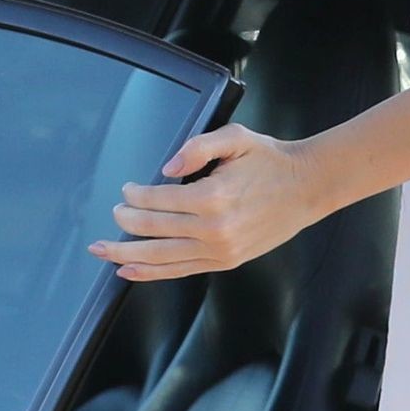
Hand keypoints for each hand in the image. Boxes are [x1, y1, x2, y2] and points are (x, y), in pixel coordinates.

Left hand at [88, 123, 321, 281]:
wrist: (307, 187)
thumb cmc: (271, 161)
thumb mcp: (236, 138)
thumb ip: (198, 146)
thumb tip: (167, 168)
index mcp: (214, 196)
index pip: (158, 200)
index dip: (136, 195)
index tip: (128, 189)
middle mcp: (214, 228)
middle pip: (153, 229)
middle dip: (126, 222)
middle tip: (116, 213)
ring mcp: (220, 250)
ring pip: (160, 257)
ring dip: (125, 254)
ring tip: (102, 250)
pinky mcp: (226, 261)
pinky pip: (179, 270)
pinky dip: (150, 272)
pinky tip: (129, 269)